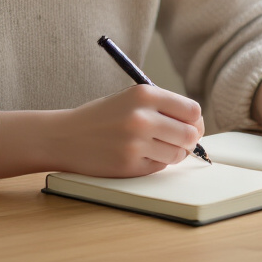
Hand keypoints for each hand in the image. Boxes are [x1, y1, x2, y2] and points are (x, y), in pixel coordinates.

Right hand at [0, 85, 204, 179]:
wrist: (64, 136)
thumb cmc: (101, 117)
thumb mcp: (131, 99)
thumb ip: (162, 107)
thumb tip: (197, 124)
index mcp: (144, 94)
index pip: (192, 110)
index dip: (195, 121)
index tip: (190, 125)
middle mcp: (142, 117)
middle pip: (190, 134)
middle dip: (189, 140)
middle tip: (178, 141)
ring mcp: (136, 143)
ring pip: (178, 154)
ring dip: (173, 154)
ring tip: (155, 147)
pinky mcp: (129, 165)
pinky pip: (159, 167)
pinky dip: (155, 163)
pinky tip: (139, 155)